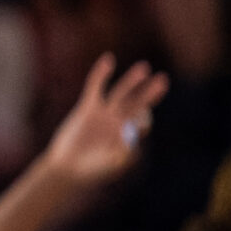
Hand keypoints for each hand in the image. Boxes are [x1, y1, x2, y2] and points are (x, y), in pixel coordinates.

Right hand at [43, 54, 167, 186]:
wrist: (67, 168)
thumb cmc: (91, 170)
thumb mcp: (110, 165)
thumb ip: (122, 155)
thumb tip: (130, 140)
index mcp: (127, 135)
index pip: (142, 121)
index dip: (144, 120)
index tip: (138, 126)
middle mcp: (117, 122)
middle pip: (137, 103)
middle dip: (150, 93)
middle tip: (163, 80)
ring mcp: (103, 114)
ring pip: (120, 93)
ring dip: (132, 80)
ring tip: (145, 68)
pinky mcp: (87, 108)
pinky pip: (95, 88)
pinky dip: (101, 74)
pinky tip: (109, 60)